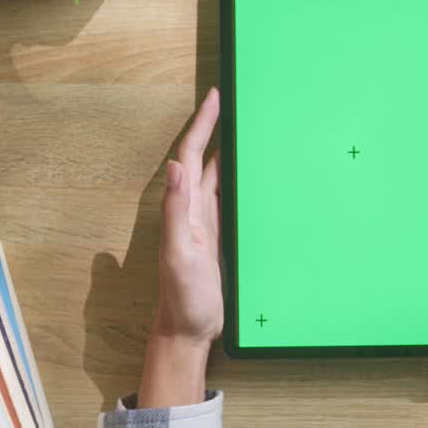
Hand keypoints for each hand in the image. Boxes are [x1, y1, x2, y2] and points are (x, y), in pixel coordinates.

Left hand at [140, 88, 222, 407]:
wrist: (188, 330)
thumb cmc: (182, 297)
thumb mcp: (179, 253)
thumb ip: (174, 211)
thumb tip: (174, 166)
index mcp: (184, 207)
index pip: (193, 156)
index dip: (203, 125)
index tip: (215, 97)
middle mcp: (193, 209)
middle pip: (206, 159)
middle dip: (216, 128)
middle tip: (234, 101)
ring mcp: (207, 222)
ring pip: (219, 176)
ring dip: (228, 151)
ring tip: (246, 128)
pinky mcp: (220, 237)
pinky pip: (230, 198)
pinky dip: (238, 180)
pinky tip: (253, 176)